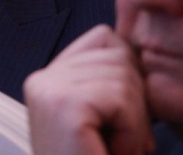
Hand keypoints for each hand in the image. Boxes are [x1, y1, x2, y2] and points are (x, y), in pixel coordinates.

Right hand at [24, 25, 152, 154]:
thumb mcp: (106, 120)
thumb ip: (113, 82)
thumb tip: (140, 46)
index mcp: (47, 78)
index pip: (106, 38)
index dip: (128, 78)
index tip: (117, 120)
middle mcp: (41, 78)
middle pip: (119, 54)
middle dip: (135, 103)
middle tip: (116, 142)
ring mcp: (49, 90)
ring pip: (125, 76)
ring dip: (135, 122)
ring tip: (113, 150)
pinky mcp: (64, 106)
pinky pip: (122, 99)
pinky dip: (131, 132)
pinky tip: (112, 152)